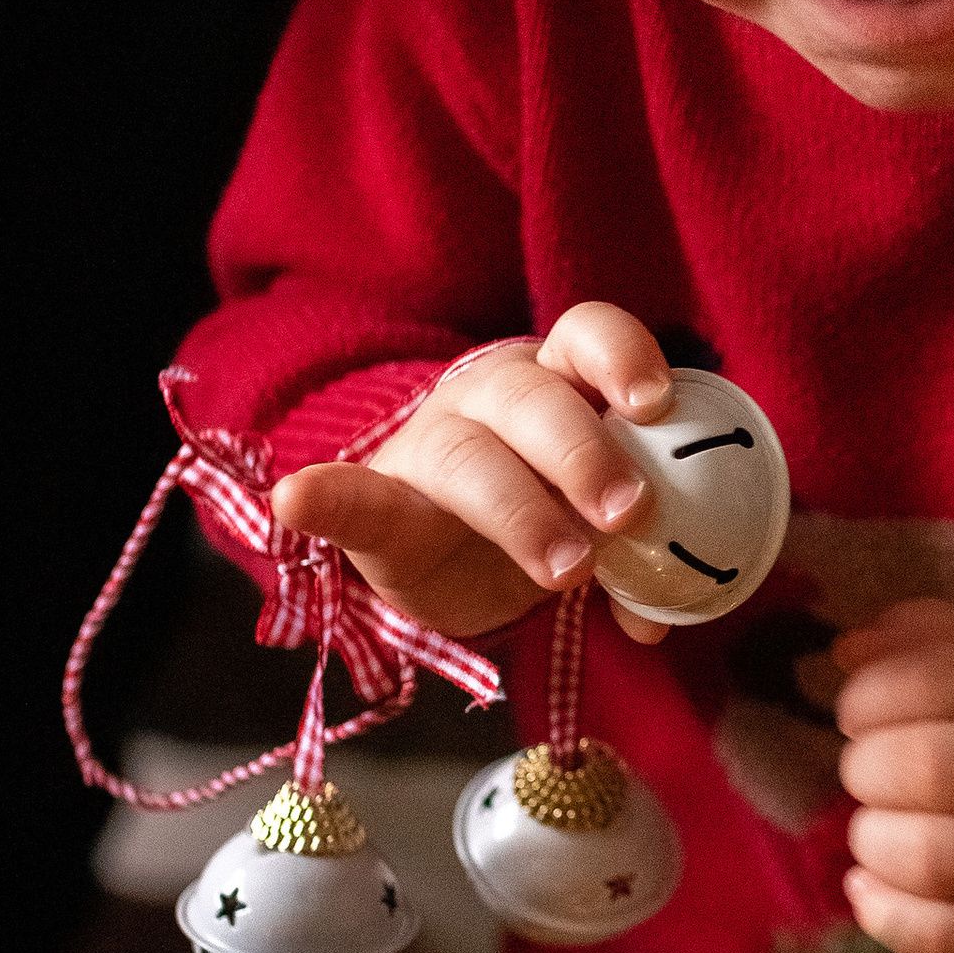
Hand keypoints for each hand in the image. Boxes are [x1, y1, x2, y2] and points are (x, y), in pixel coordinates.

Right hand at [269, 303, 674, 647]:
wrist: (450, 552)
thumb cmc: (546, 512)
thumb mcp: (599, 528)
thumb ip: (638, 559)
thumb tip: (659, 615)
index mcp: (560, 381)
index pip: (588, 337)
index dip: (623, 358)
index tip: (654, 404)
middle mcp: (494, 397)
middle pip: (533, 400)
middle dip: (583, 452)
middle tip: (628, 513)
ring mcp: (431, 447)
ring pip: (468, 456)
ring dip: (520, 510)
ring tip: (568, 567)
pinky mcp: (378, 506)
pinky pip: (350, 496)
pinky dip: (322, 498)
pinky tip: (294, 499)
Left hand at [830, 597, 953, 952]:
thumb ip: (924, 637)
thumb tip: (846, 653)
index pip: (938, 682)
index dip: (869, 694)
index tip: (857, 710)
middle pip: (931, 769)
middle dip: (865, 766)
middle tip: (866, 767)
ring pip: (932, 859)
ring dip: (872, 839)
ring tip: (874, 824)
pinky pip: (944, 938)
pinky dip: (884, 914)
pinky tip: (867, 885)